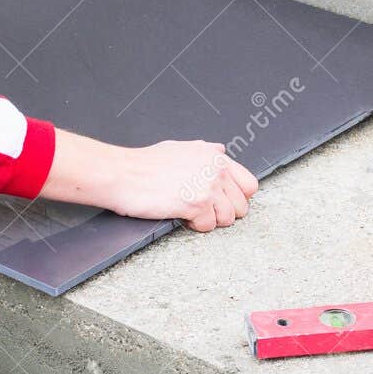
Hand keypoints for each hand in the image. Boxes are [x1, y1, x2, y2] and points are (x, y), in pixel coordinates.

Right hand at [41, 131, 258, 232]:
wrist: (123, 174)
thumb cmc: (144, 163)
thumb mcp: (179, 148)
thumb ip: (204, 151)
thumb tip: (220, 150)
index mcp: (214, 155)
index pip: (249, 184)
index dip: (238, 197)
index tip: (224, 202)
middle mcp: (215, 170)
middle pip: (241, 205)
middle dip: (224, 212)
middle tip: (204, 210)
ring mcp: (207, 188)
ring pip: (227, 218)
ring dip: (209, 220)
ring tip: (190, 212)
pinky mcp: (196, 205)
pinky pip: (207, 226)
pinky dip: (195, 226)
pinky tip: (181, 215)